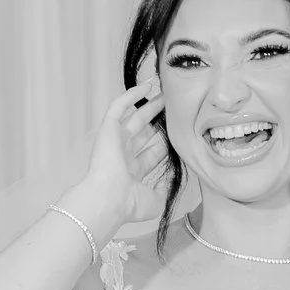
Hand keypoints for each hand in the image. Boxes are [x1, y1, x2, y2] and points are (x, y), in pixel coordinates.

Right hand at [73, 53, 172, 232]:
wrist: (108, 199)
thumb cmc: (128, 204)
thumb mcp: (155, 200)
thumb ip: (165, 188)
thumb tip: (173, 179)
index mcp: (133, 173)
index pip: (153, 152)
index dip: (166, 140)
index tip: (181, 130)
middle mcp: (123, 155)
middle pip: (145, 132)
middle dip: (159, 119)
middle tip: (173, 107)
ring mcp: (115, 141)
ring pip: (134, 116)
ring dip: (149, 104)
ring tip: (164, 91)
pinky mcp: (108, 129)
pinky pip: (119, 106)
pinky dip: (131, 95)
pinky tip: (146, 85)